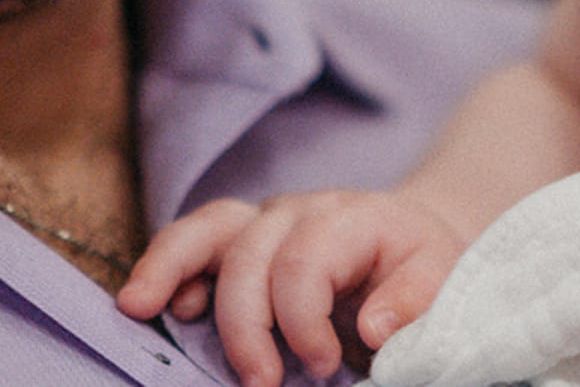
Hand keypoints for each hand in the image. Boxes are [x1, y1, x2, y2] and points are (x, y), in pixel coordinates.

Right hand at [117, 189, 465, 386]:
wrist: (410, 242)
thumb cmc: (421, 268)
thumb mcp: (441, 279)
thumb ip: (415, 301)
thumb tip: (374, 327)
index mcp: (355, 217)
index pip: (307, 261)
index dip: (303, 323)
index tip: (323, 368)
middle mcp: (303, 209)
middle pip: (252, 253)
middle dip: (246, 325)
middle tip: (261, 382)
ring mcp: (268, 218)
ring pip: (210, 228)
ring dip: (171, 270)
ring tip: (138, 308)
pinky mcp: (244, 237)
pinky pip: (196, 239)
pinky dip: (169, 267)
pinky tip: (153, 304)